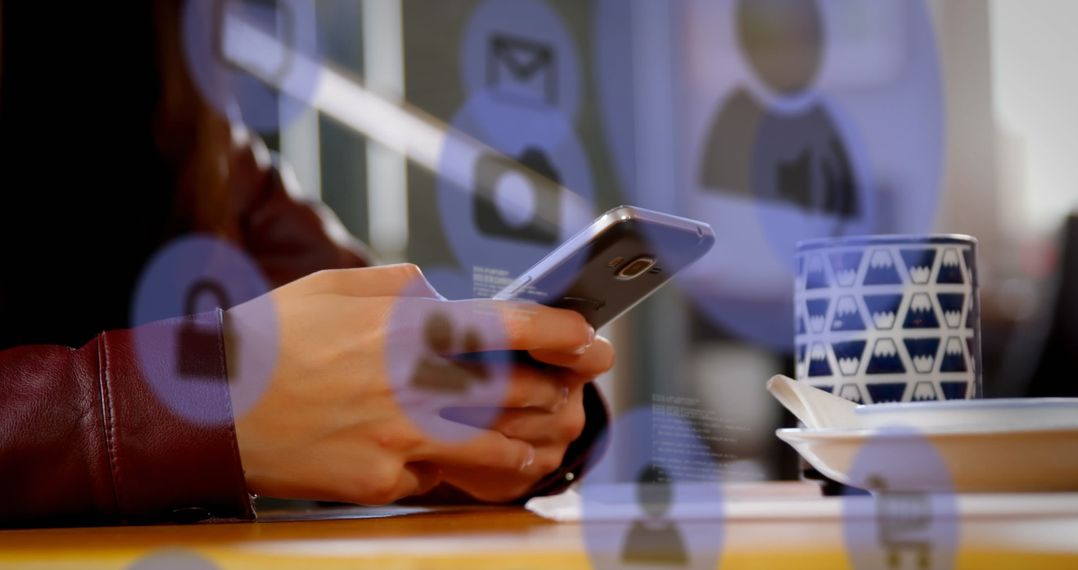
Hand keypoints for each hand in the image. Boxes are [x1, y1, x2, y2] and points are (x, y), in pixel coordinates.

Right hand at [223, 264, 600, 504]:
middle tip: (574, 387)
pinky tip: (452, 461)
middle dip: (556, 389)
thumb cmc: (270, 341)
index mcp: (405, 329)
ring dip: (526, 443)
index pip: (509, 328)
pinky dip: (447, 467)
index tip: (590, 338)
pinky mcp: (382, 479)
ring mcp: (400, 438)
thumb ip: (400, 286)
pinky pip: (433, 475)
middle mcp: (412, 385)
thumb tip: (440, 293)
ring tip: (541, 442)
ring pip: (493, 447)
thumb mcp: (335, 287)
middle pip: (515, 392)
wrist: (209, 408)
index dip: (562, 333)